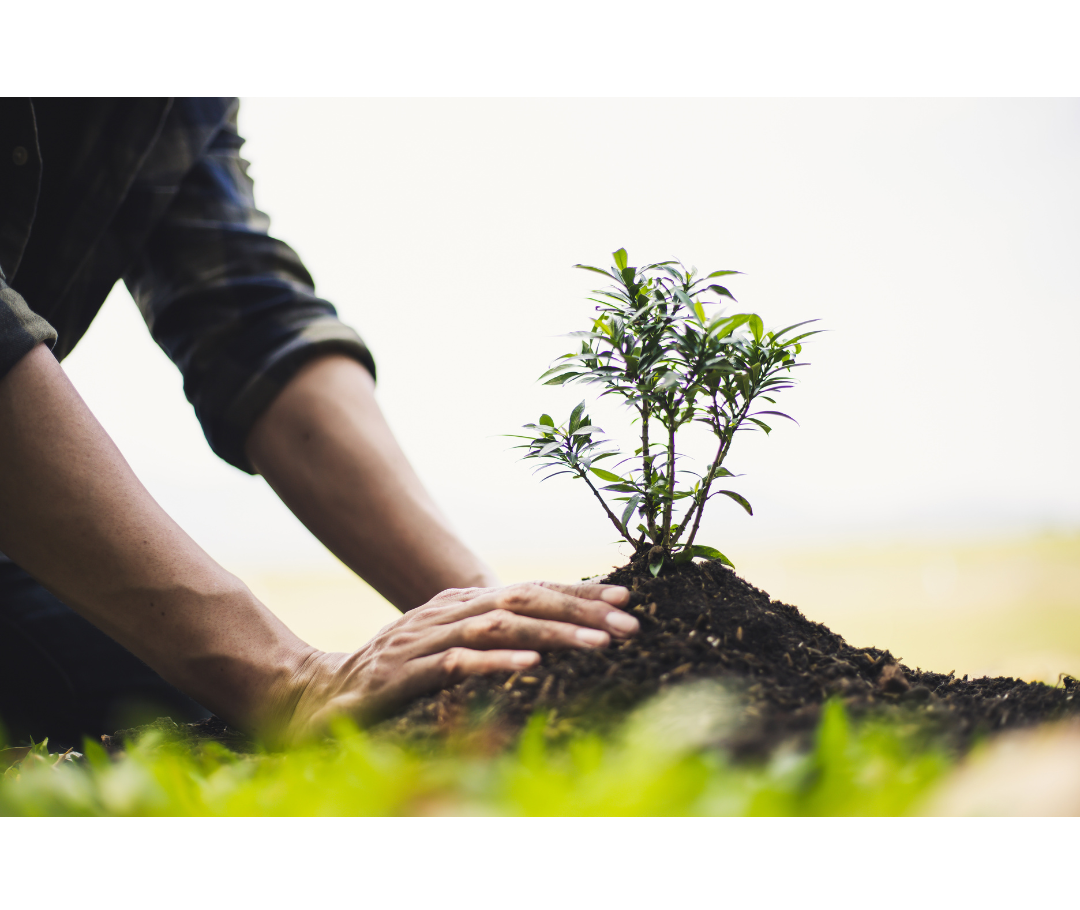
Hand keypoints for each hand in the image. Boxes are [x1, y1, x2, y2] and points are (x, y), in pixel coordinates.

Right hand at [273, 580, 637, 742]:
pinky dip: (496, 661)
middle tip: (629, 624)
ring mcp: (426, 639)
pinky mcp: (405, 673)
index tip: (626, 600)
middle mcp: (448, 613)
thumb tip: (542, 632)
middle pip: (524, 599)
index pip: (530, 590)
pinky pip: (456, 663)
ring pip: (499, 626)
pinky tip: (530, 664)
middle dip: (580, 609)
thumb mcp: (444, 645)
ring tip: (599, 644)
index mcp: (462, 604)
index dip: (578, 592)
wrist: (319, 692)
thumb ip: (486, 634)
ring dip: (553, 632)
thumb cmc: (391, 673)